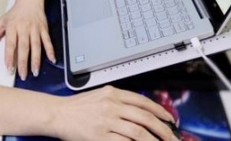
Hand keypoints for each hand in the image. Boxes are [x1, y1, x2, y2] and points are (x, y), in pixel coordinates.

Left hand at [0, 0, 54, 80]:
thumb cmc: (16, 12)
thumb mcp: (2, 21)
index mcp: (12, 27)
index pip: (10, 44)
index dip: (10, 57)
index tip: (9, 68)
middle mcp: (24, 28)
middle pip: (24, 47)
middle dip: (23, 62)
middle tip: (22, 75)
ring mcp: (35, 29)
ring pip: (36, 46)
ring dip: (36, 59)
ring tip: (35, 71)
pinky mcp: (44, 28)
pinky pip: (48, 41)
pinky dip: (50, 50)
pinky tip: (52, 59)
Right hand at [54, 86, 178, 140]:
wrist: (58, 114)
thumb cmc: (77, 107)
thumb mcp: (100, 96)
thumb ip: (119, 100)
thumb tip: (141, 110)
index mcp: (113, 93)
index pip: (143, 101)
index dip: (160, 111)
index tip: (169, 119)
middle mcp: (111, 105)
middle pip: (145, 117)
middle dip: (163, 129)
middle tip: (172, 137)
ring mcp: (106, 121)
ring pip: (138, 131)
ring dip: (153, 140)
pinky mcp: (100, 136)